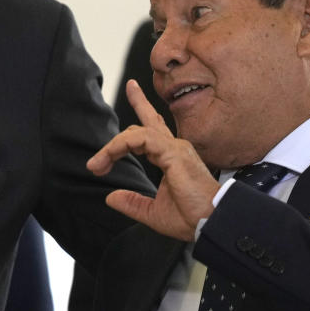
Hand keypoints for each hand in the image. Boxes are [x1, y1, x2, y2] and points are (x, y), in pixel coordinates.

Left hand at [87, 80, 219, 240]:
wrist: (212, 223)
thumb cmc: (192, 219)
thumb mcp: (154, 213)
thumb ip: (132, 203)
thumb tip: (110, 197)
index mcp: (172, 157)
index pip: (154, 129)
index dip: (144, 111)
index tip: (132, 96)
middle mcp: (174, 148)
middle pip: (151, 119)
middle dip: (138, 102)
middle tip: (130, 87)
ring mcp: (175, 148)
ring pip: (137, 133)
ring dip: (112, 147)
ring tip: (97, 164)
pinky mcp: (174, 153)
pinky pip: (141, 138)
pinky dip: (121, 145)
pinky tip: (109, 157)